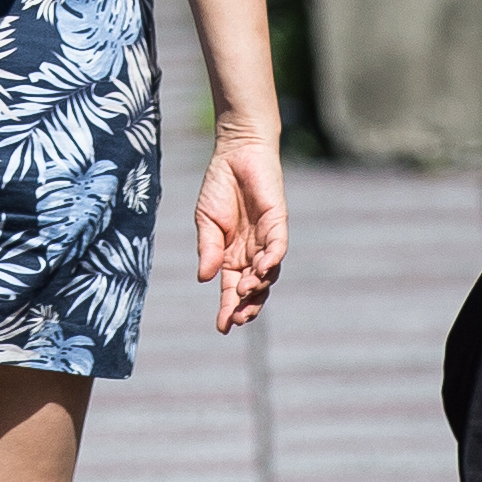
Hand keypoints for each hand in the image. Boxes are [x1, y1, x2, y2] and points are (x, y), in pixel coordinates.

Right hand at [194, 128, 286, 333]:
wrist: (235, 153)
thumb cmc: (219, 187)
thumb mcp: (206, 222)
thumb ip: (208, 249)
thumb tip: (204, 278)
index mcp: (232, 257)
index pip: (231, 289)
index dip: (228, 309)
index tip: (222, 328)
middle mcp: (252, 253)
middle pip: (253, 288)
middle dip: (247, 306)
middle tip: (238, 320)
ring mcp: (266, 239)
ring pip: (268, 272)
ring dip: (258, 286)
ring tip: (245, 293)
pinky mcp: (278, 223)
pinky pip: (277, 247)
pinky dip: (271, 260)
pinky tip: (260, 270)